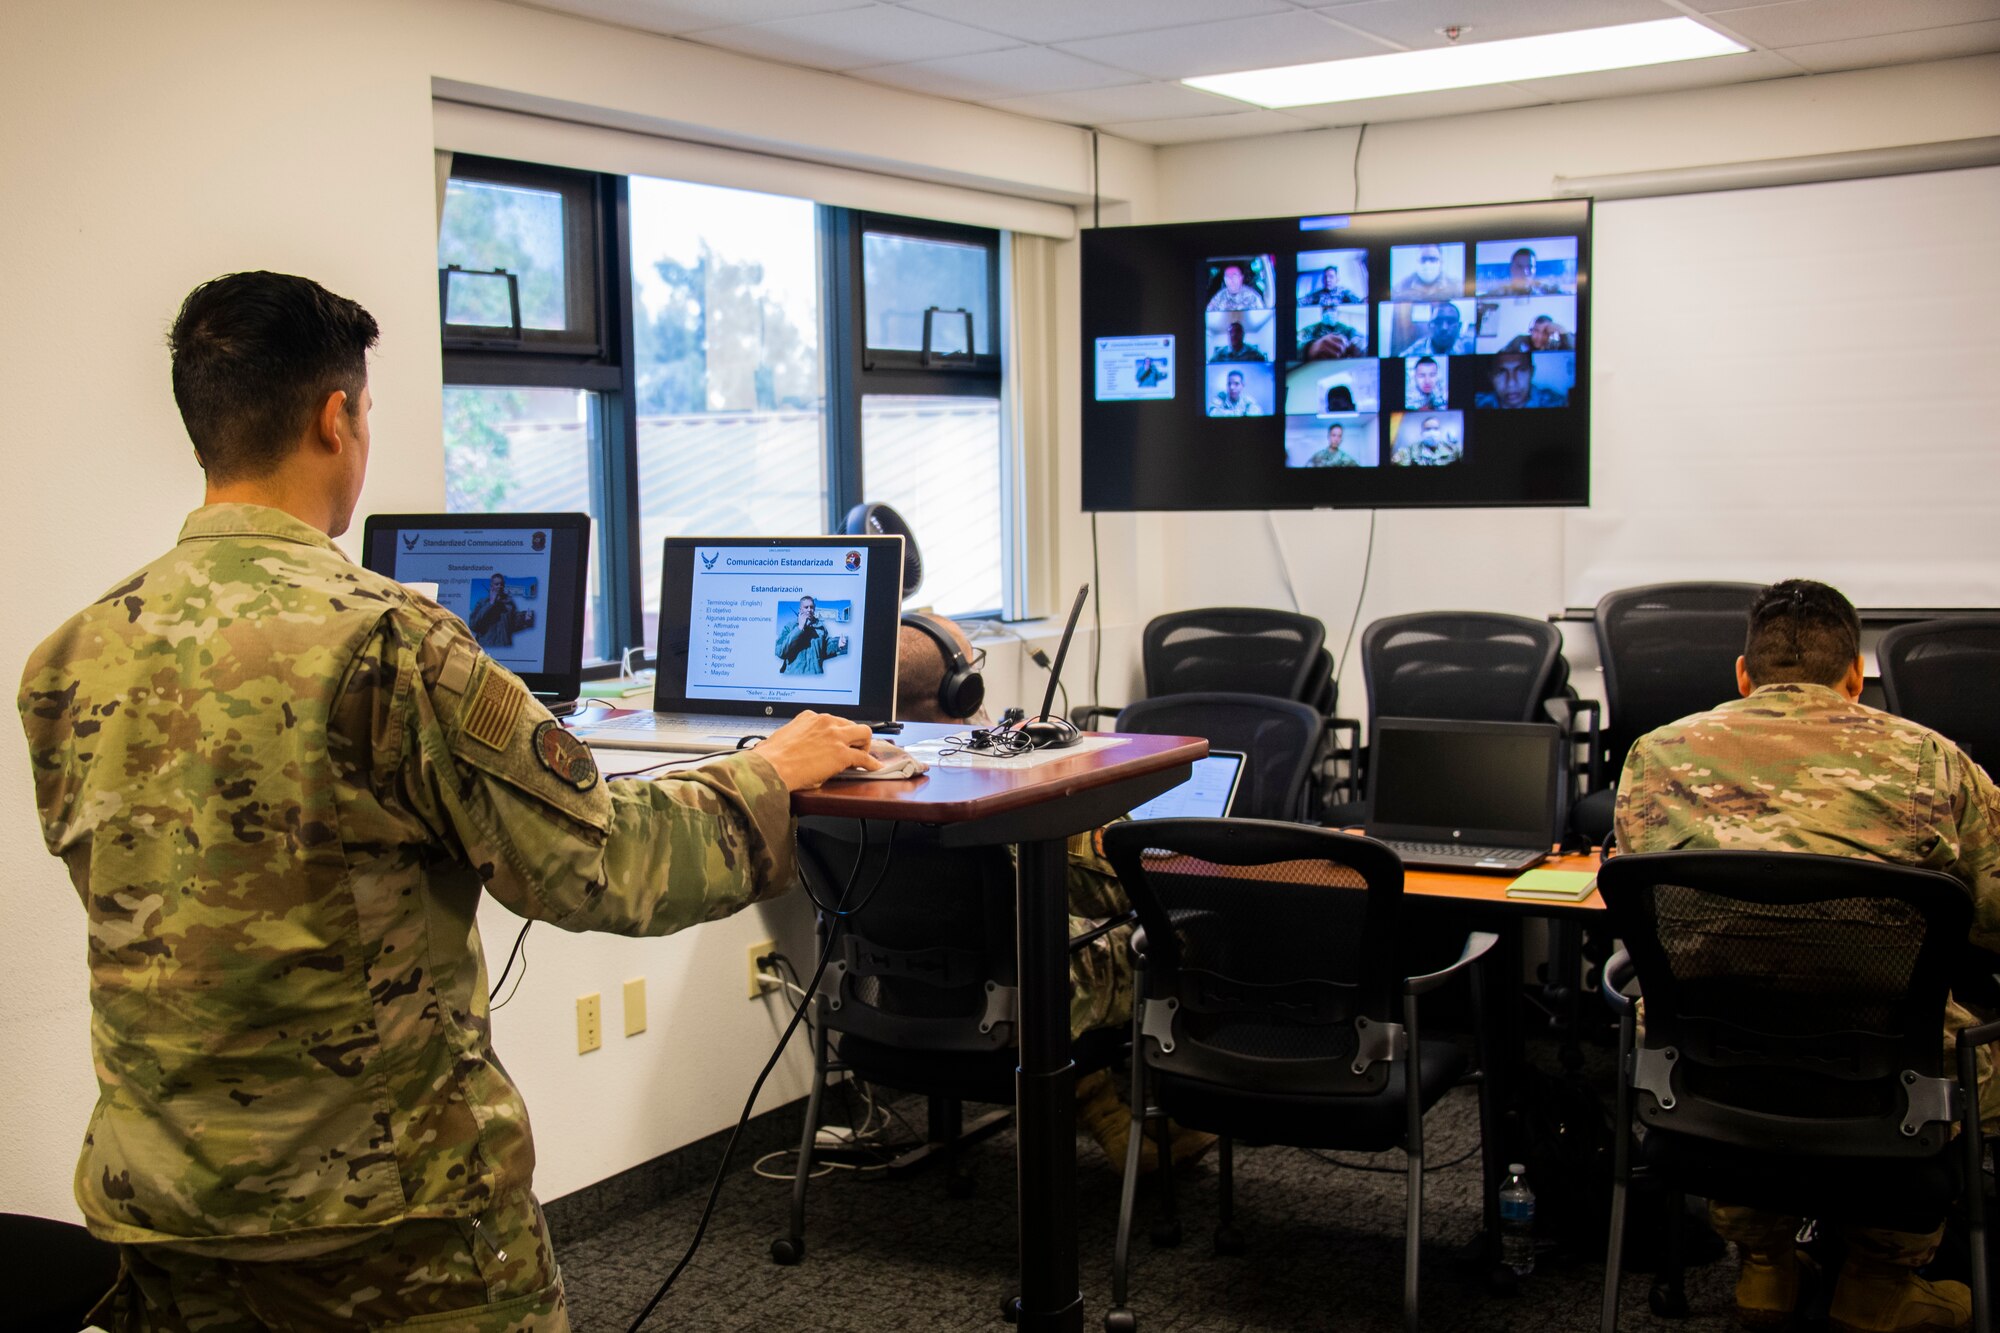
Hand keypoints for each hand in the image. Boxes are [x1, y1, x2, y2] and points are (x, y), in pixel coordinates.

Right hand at [755, 711, 880, 790]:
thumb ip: (796, 738)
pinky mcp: (842, 754)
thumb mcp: (783, 737)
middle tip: (852, 748)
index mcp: (809, 717)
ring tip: (863, 756)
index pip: (831, 720)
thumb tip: (793, 748)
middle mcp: (825, 722)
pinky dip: (871, 763)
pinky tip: (874, 768)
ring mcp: (835, 737)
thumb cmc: (770, 758)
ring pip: (863, 733)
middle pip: (850, 724)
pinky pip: (864, 757)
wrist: (770, 767)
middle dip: (853, 736)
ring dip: (864, 745)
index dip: (836, 732)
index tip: (836, 740)